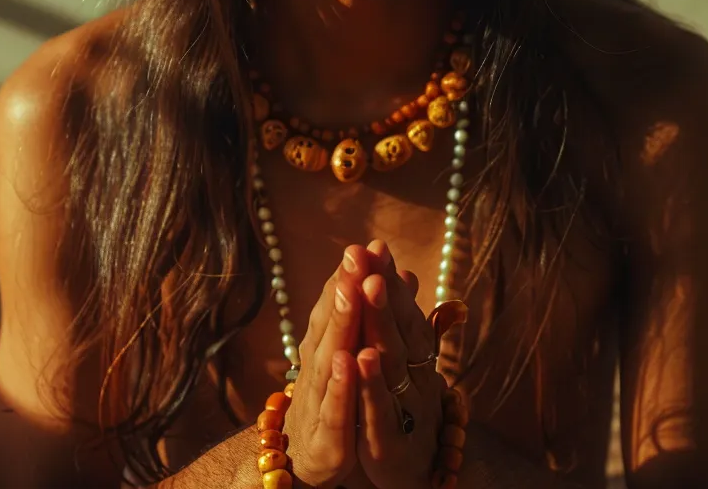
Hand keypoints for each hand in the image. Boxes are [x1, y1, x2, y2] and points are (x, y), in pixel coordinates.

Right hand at [278, 245, 372, 487]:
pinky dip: (342, 384)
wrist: (307, 464)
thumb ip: (369, 317)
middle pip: (331, 324)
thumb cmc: (333, 401)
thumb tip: (399, 271)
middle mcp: (318, 367)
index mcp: (327, 348)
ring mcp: (319, 402)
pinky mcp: (327, 437)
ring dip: (339, 323)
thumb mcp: (353, 358)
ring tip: (349, 290)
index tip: (368, 245)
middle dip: (343, 287)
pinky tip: (350, 360)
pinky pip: (336, 409)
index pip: (337, 308)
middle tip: (355, 253)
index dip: (351, 276)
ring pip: (329, 359)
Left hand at [352, 240, 445, 488]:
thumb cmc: (400, 413)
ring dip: (379, 322)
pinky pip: (377, 407)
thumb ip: (405, 323)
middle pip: (398, 327)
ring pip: (390, 360)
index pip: (401, 313)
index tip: (376, 244)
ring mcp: (401, 408)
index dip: (389, 279)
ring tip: (368, 287)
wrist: (405, 475)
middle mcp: (412, 378)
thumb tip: (406, 273)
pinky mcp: (386, 439)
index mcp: (413, 360)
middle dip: (383, 287)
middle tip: (374, 251)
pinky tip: (357, 357)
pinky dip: (369, 381)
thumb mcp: (401, 368)